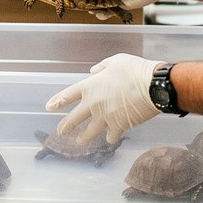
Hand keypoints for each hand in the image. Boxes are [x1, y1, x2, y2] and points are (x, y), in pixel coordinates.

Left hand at [46, 53, 161, 145]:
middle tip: (60, 132)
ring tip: (79, 141)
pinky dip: (110, 137)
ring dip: (83, 137)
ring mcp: (105, 117)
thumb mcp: (116, 61)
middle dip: (66, 126)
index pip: (68, 95)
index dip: (57, 102)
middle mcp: (94, 104)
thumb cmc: (135, 70)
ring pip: (89, 132)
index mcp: (90, 86)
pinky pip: (111, 136)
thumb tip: (93, 71)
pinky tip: (109, 139)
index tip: (49, 108)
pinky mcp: (119, 127)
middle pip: (74, 118)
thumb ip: (102, 67)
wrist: (153, 87)